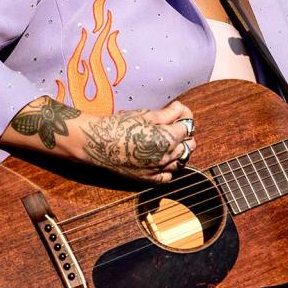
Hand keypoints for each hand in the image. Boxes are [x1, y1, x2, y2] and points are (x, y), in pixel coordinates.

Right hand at [78, 100, 196, 182]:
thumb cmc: (120, 125)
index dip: (185, 117)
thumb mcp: (145, 114)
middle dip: (185, 134)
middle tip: (175, 124)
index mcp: (168, 138)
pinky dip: (169, 168)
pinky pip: (167, 176)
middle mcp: (166, 156)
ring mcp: (158, 169)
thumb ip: (167, 114)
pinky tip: (163, 158)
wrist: (99, 143)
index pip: (187, 128)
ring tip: (170, 141)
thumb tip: (180, 109)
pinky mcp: (148, 178)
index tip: (179, 111)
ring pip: (181, 162)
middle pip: (189, 146)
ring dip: (180, 151)